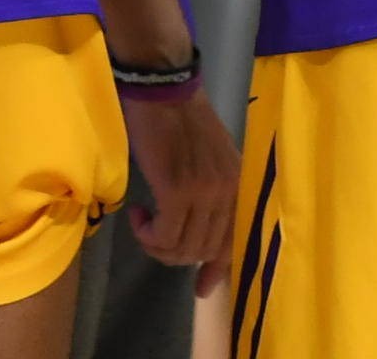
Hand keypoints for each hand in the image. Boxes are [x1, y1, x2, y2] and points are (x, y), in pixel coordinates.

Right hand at [121, 81, 239, 277]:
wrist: (163, 87)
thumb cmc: (180, 118)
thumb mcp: (207, 159)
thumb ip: (210, 192)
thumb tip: (198, 231)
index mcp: (238, 184)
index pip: (233, 241)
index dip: (217, 270)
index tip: (201, 289)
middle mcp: (227, 192)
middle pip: (202, 250)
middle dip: (173, 253)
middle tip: (152, 234)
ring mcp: (204, 192)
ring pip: (181, 247)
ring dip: (156, 244)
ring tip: (144, 222)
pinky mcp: (177, 190)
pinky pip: (164, 235)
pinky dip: (147, 235)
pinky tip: (138, 215)